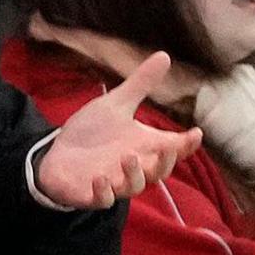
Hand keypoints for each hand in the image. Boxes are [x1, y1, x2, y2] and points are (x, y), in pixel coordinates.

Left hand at [35, 51, 202, 206]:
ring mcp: (113, 182)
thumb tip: (164, 55)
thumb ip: (141, 85)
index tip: (196, 133)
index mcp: (142, 146)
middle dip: (166, 163)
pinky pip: (103, 200)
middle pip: (159, 172)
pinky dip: (104, 192)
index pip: (172, 148)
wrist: (58, 153)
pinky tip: (100, 179)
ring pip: (134, 187)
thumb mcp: (116, 104)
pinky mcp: (91, 194)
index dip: (187, 144)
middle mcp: (133, 167)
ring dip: (135, 175)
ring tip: (128, 157)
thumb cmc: (92, 133)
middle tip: (167, 148)